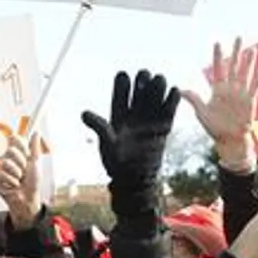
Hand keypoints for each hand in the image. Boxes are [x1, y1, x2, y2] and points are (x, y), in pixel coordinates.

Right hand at [0, 136, 43, 228]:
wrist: (28, 199)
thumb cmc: (32, 183)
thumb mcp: (36, 163)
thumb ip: (35, 148)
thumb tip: (36, 133)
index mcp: (18, 154)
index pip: (15, 139)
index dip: (19, 143)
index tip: (25, 150)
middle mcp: (8, 158)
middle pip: (11, 150)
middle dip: (21, 162)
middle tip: (24, 171)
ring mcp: (1, 168)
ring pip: (6, 162)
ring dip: (17, 173)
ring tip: (19, 179)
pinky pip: (2, 174)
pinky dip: (11, 181)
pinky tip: (13, 185)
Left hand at [81, 69, 180, 196]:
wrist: (135, 179)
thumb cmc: (116, 163)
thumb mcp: (106, 144)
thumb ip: (99, 127)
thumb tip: (84, 113)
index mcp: (118, 113)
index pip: (120, 90)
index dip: (122, 81)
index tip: (124, 77)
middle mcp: (134, 112)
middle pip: (140, 87)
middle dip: (143, 79)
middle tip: (144, 79)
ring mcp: (150, 118)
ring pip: (155, 94)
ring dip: (158, 84)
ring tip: (159, 81)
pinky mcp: (164, 126)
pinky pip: (170, 108)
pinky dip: (173, 97)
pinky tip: (173, 91)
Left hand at [180, 38, 257, 170]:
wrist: (229, 140)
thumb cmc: (214, 128)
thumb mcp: (202, 113)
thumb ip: (194, 100)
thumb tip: (180, 89)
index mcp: (217, 90)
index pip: (218, 69)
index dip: (218, 56)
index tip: (218, 43)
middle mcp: (230, 89)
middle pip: (234, 66)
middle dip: (236, 52)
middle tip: (238, 37)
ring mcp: (241, 93)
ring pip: (245, 73)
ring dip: (248, 61)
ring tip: (252, 48)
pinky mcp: (250, 100)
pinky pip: (255, 86)